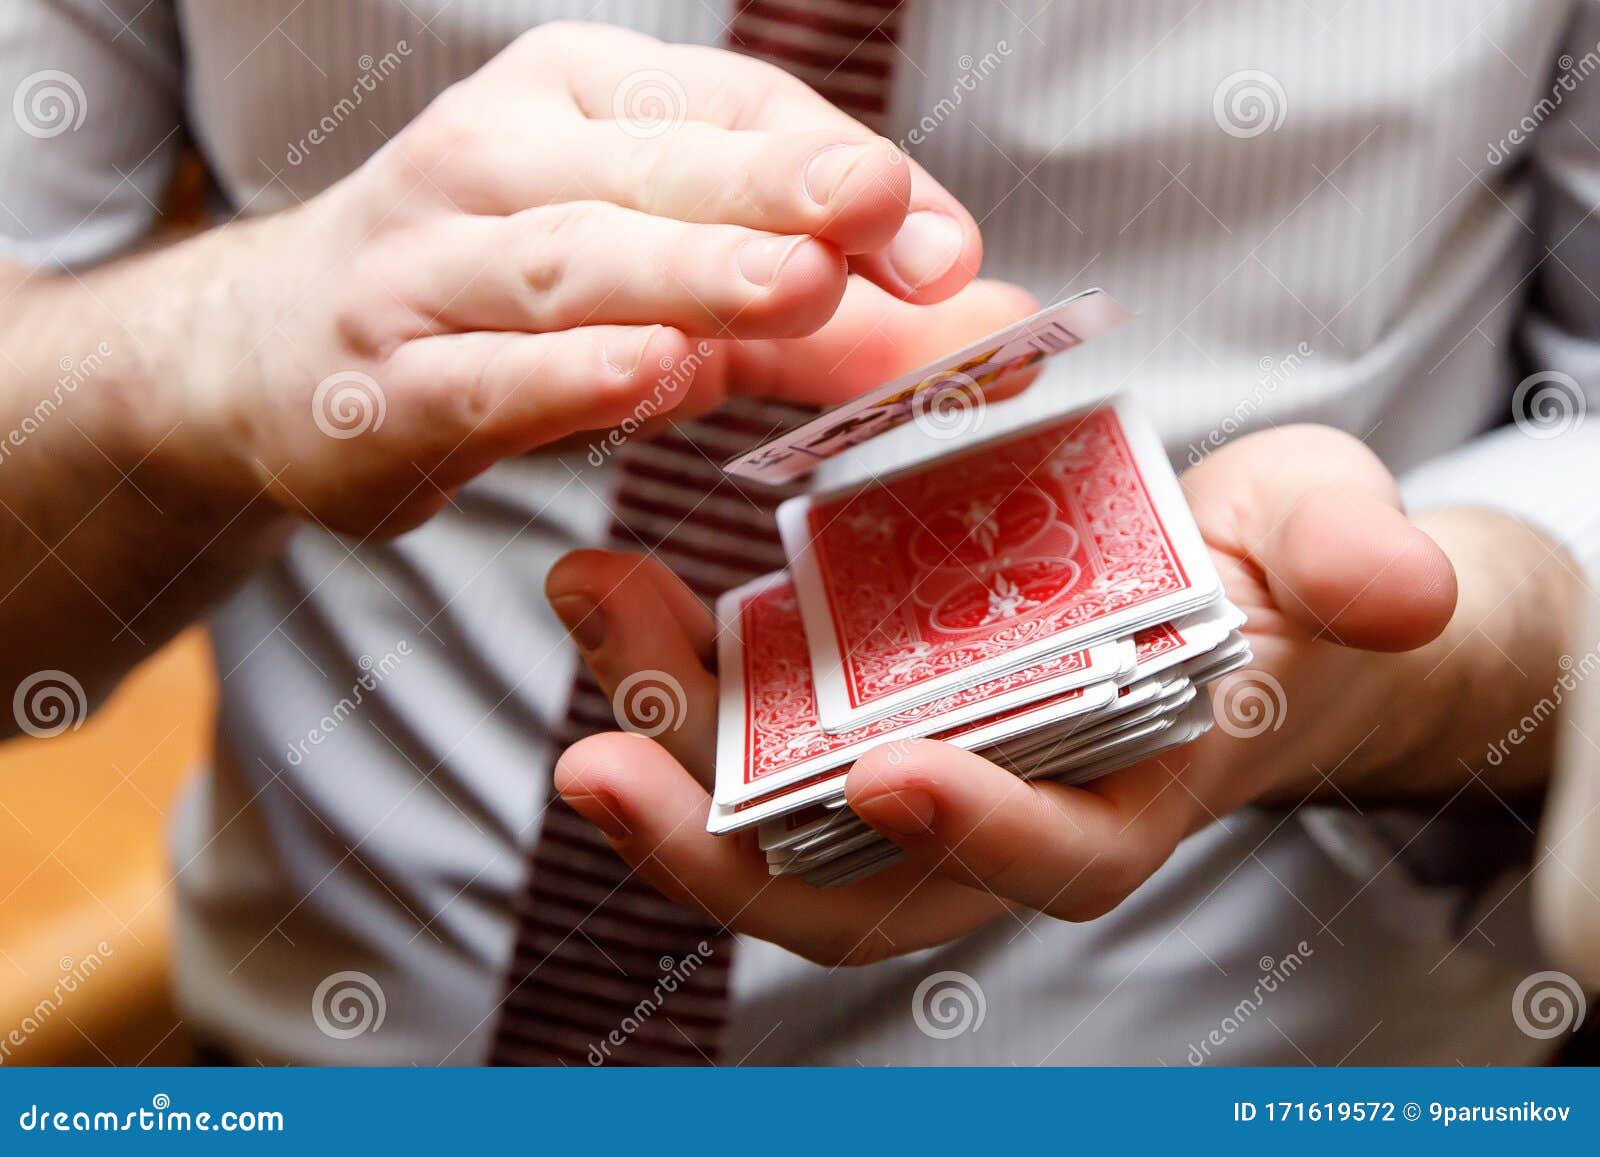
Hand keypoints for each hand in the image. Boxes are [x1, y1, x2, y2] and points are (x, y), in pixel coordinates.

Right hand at [114, 21, 997, 534]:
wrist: (274, 353)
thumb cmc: (504, 301)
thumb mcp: (666, 279)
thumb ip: (824, 308)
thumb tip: (987, 317)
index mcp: (574, 102)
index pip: (726, 110)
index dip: (832, 165)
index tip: (940, 240)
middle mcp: (495, 161)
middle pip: (653, 170)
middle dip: (773, 191)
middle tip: (876, 213)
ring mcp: (429, 269)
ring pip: (572, 260)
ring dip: (687, 272)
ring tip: (796, 285)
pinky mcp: (387, 383)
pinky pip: (487, 373)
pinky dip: (570, 376)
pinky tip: (648, 373)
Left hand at [539, 424, 1559, 966]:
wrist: (1208, 590)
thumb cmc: (1267, 574)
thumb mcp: (1320, 536)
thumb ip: (1350, 557)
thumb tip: (1394, 591)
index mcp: (1123, 796)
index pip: (1053, 858)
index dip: (980, 832)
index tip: (890, 770)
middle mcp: (993, 818)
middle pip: (849, 890)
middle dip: (718, 852)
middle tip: (598, 766)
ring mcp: (901, 776)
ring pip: (763, 821)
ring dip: (657, 744)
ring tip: (587, 604)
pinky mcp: (846, 717)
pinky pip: (741, 737)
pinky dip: (668, 680)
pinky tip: (612, 586)